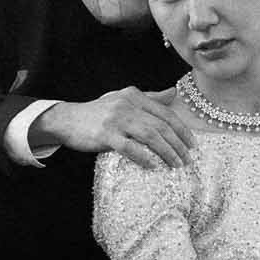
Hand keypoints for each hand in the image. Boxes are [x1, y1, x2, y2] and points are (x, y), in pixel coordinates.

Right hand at [36, 88, 193, 169]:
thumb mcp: (123, 99)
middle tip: (187, 159)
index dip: (182, 129)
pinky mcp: (105, 134)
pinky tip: (153, 166)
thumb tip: (173, 92)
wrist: (67, 119)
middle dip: (178, 144)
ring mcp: (116, 119)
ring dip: (166, 152)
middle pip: (161, 125)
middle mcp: (127, 105)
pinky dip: (144, 157)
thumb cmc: (98, 112)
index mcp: (134, 96)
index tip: (192, 144)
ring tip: (175, 164)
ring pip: (150, 136)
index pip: (165, 112)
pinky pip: (130, 148)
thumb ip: (149, 97)